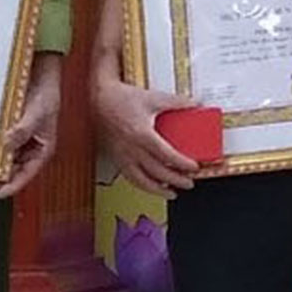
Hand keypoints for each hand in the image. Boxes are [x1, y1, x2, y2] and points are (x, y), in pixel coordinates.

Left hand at [0, 59, 60, 198]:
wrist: (40, 73)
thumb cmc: (47, 94)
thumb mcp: (37, 113)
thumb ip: (23, 130)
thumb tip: (7, 144)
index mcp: (42, 149)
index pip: (28, 173)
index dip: (14, 185)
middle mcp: (28, 149)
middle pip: (11, 172)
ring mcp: (16, 142)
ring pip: (1, 163)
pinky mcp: (5, 132)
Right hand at [93, 75, 200, 195]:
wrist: (96, 99)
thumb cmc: (121, 98)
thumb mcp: (153, 98)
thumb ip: (176, 102)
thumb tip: (195, 103)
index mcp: (142, 135)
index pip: (167, 156)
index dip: (182, 164)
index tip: (194, 168)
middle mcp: (131, 148)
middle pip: (157, 171)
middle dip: (175, 180)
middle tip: (188, 183)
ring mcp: (122, 155)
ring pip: (141, 180)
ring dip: (158, 190)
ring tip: (171, 193)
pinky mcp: (115, 157)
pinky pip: (129, 177)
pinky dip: (142, 184)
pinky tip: (151, 186)